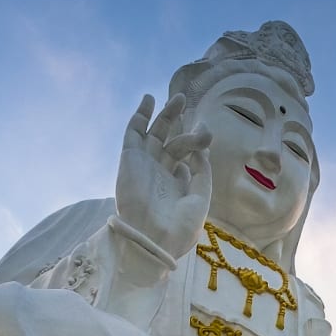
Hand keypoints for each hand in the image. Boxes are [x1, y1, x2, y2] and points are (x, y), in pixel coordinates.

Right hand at [113, 93, 211, 264]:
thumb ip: (203, 172)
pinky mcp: (129, 160)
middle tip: (196, 115)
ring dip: (166, 115)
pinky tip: (149, 99)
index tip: (207, 136)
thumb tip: (202, 150)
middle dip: (184, 128)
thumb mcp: (201, 198)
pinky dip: (140, 116)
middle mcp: (158, 175)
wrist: (153, 237)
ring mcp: (144, 166)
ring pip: (155, 134)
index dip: (196, 145)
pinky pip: (133, 133)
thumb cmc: (179, 227)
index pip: (185, 160)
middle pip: (172, 143)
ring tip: (178, 98)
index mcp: (175, 188)